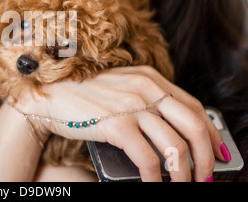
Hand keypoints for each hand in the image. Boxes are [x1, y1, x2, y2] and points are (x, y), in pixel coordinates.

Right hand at [20, 65, 224, 181]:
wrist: (49, 96)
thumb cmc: (83, 95)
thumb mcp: (121, 89)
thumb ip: (146, 101)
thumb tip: (170, 133)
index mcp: (149, 78)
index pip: (194, 106)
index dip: (210, 134)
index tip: (216, 153)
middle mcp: (145, 88)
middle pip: (193, 126)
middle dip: (206, 157)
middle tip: (205, 176)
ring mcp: (131, 105)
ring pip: (175, 146)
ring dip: (184, 174)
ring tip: (181, 186)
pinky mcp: (116, 124)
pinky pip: (148, 158)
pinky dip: (156, 178)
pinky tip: (154, 184)